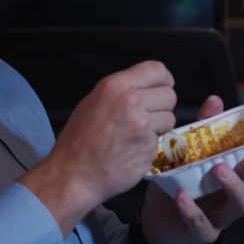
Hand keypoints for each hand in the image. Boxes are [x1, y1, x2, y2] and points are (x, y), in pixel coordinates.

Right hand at [20, 61, 175, 234]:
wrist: (73, 174)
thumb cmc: (79, 141)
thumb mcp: (94, 102)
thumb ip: (121, 91)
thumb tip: (145, 87)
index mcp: (115, 86)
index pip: (157, 70)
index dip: (164, 80)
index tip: (163, 88)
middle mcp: (131, 102)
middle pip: (169, 95)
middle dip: (163, 106)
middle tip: (149, 116)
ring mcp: (142, 125)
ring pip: (170, 118)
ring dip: (159, 127)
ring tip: (138, 134)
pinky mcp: (148, 147)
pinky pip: (161, 141)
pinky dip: (151, 145)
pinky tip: (133, 150)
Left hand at [139, 95, 243, 243]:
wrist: (154, 217)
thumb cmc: (181, 182)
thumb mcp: (192, 152)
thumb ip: (205, 129)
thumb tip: (216, 100)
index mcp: (238, 179)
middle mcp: (234, 198)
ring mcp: (220, 217)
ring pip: (240, 207)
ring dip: (233, 188)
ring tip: (219, 170)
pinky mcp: (201, 232)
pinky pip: (202, 224)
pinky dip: (193, 210)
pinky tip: (182, 196)